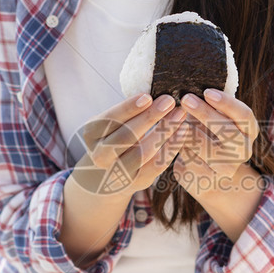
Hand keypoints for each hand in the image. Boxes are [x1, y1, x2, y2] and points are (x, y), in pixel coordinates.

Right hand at [70, 93, 185, 199]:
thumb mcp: (112, 122)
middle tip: (169, 100)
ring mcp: (118, 172)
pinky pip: (157, 165)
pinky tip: (183, 131)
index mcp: (90, 133)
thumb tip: (157, 91)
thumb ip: (129, 111)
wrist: (108, 174)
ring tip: (180, 114)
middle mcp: (100, 155)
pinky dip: (172, 147)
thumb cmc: (115, 136)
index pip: (109, 120)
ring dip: (164, 131)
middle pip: (125, 137)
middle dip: (149, 118)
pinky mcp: (138, 181)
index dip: (128, 109)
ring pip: (143, 153)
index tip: (148, 96)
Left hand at [174, 89, 258, 200]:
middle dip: (205, 113)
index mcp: (248, 130)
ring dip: (187, 131)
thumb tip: (191, 86)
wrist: (204, 173)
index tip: (207, 91)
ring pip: (204, 146)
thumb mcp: (213, 118)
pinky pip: (189, 160)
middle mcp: (243, 151)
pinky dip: (177, 148)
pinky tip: (170, 139)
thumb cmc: (206, 134)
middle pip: (228, 131)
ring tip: (173, 119)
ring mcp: (227, 169)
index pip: (244, 115)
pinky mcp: (208, 181)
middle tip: (186, 99)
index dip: (227, 103)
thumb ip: (209, 105)